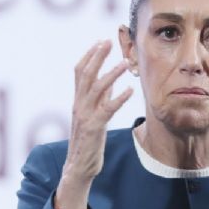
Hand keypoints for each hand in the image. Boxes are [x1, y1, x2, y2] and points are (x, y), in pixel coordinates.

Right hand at [56, 41, 132, 208]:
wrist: (78, 167)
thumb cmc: (87, 141)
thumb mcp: (92, 116)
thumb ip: (99, 100)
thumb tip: (108, 82)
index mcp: (78, 101)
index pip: (79, 72)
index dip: (90, 55)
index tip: (101, 42)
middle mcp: (79, 105)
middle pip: (85, 75)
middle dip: (97, 57)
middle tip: (108, 41)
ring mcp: (85, 116)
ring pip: (96, 89)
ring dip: (110, 74)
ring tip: (124, 63)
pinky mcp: (94, 128)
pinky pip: (107, 110)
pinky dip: (119, 98)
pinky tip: (130, 91)